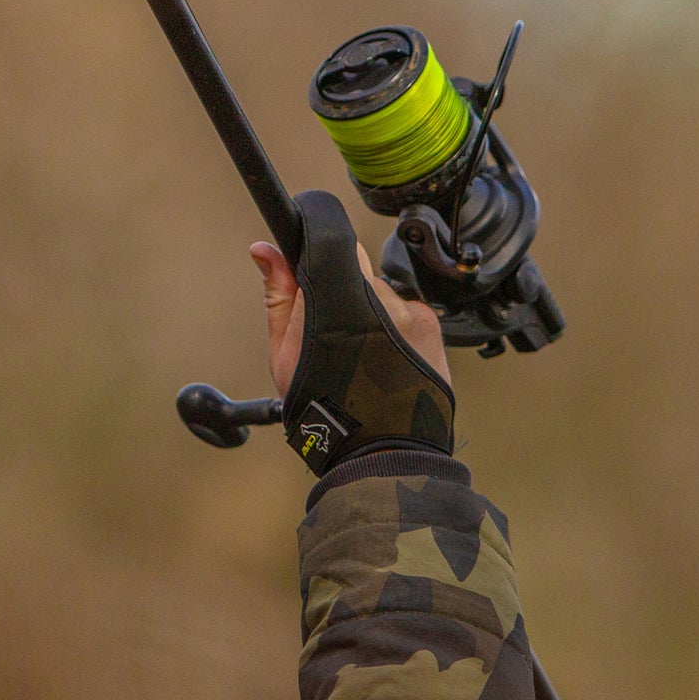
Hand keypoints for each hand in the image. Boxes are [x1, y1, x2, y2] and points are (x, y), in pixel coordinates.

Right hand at [250, 241, 449, 400]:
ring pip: (384, 295)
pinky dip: (396, 330)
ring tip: (361, 356)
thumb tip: (267, 251)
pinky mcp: (431, 326)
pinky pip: (408, 314)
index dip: (319, 259)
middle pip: (357, 273)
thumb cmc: (328, 412)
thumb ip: (278, 296)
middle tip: (333, 335)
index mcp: (337, 300)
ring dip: (372, 313)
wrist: (381, 452)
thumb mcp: (284, 356)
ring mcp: (410, 312)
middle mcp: (379, 299)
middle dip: (343, 294)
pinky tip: (384, 361)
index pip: (332, 247)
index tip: (308, 274)